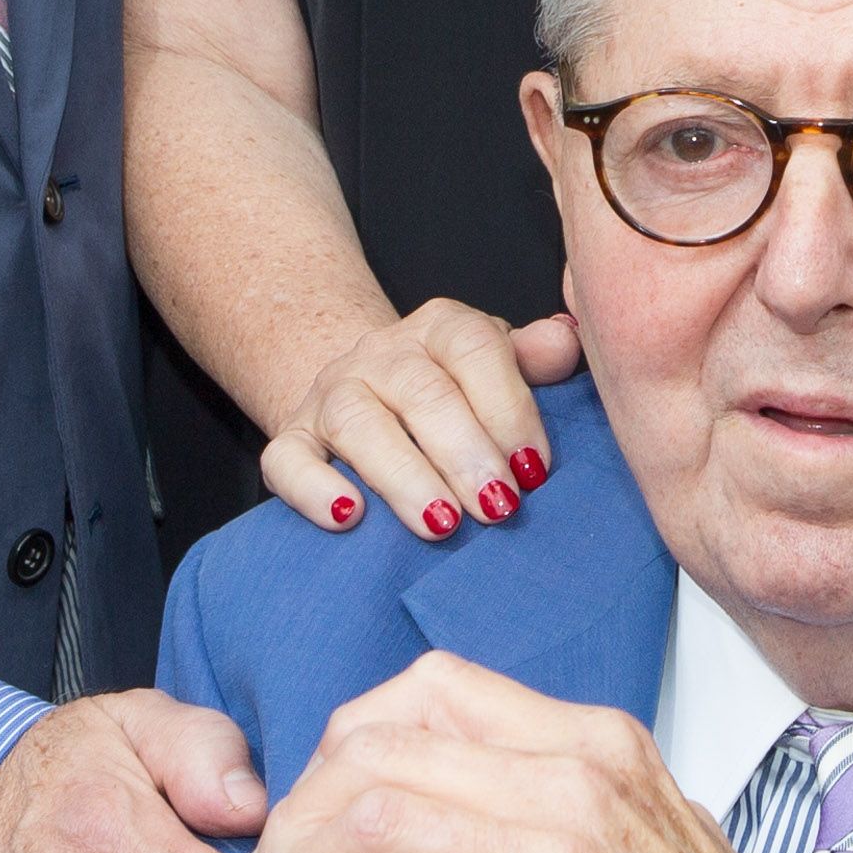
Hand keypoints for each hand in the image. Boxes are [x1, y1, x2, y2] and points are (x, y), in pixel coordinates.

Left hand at [241, 656, 852, 852]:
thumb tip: (470, 776)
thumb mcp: (651, 828)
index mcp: (596, 741)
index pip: (432, 688)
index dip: (348, 738)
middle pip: (378, 749)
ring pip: (370, 824)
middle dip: (300, 812)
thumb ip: (562, 791)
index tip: (321, 798)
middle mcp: (576, 780)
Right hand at [262, 300, 579, 539]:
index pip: (474, 349)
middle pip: (420, 393)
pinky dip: (313, 489)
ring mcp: (329, 394)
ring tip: (441, 525)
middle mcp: (380, 353)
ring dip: (403, 476)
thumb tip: (566, 340)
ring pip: (356, 424)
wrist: (371, 392)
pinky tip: (348, 517)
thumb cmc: (456, 392)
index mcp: (441, 327)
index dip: (509, 408)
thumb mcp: (500, 367)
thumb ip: (535, 357)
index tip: (535, 469)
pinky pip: (287, 459)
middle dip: (464, 453)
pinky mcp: (291, 439)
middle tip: (498, 507)